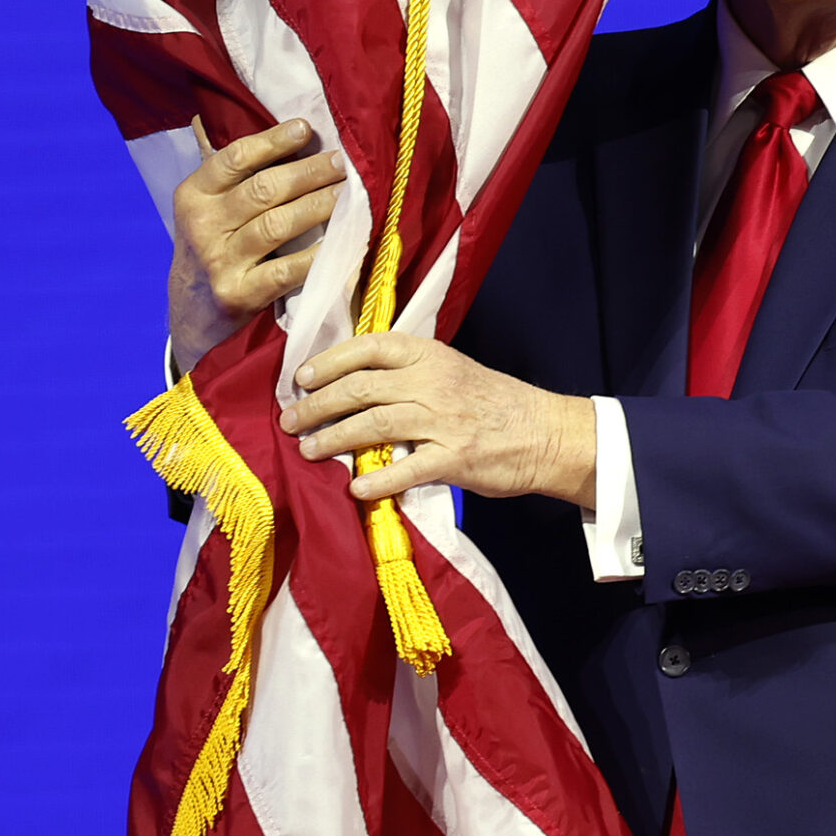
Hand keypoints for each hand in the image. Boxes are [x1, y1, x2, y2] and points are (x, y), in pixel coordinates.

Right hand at [168, 116, 345, 368]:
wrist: (193, 311)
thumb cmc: (215, 244)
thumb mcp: (208, 207)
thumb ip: (236, 172)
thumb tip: (279, 122)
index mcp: (193, 195)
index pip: (235, 158)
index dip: (273, 140)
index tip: (306, 128)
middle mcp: (202, 226)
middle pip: (263, 189)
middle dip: (309, 172)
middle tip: (342, 162)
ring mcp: (219, 262)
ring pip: (278, 225)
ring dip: (319, 206)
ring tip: (348, 194)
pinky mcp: (239, 294)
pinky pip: (289, 269)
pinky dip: (320, 255)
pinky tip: (344, 241)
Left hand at [281, 333, 598, 510]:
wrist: (545, 432)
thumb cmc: (493, 403)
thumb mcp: (452, 370)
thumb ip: (407, 375)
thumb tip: (350, 387)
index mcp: (430, 355)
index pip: (369, 347)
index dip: (329, 362)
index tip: (301, 378)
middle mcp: (434, 382)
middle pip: (361, 388)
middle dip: (318, 406)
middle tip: (290, 421)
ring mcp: (445, 420)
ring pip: (375, 425)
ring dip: (333, 440)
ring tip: (307, 452)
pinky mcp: (456, 458)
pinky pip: (407, 468)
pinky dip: (377, 479)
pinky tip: (355, 488)